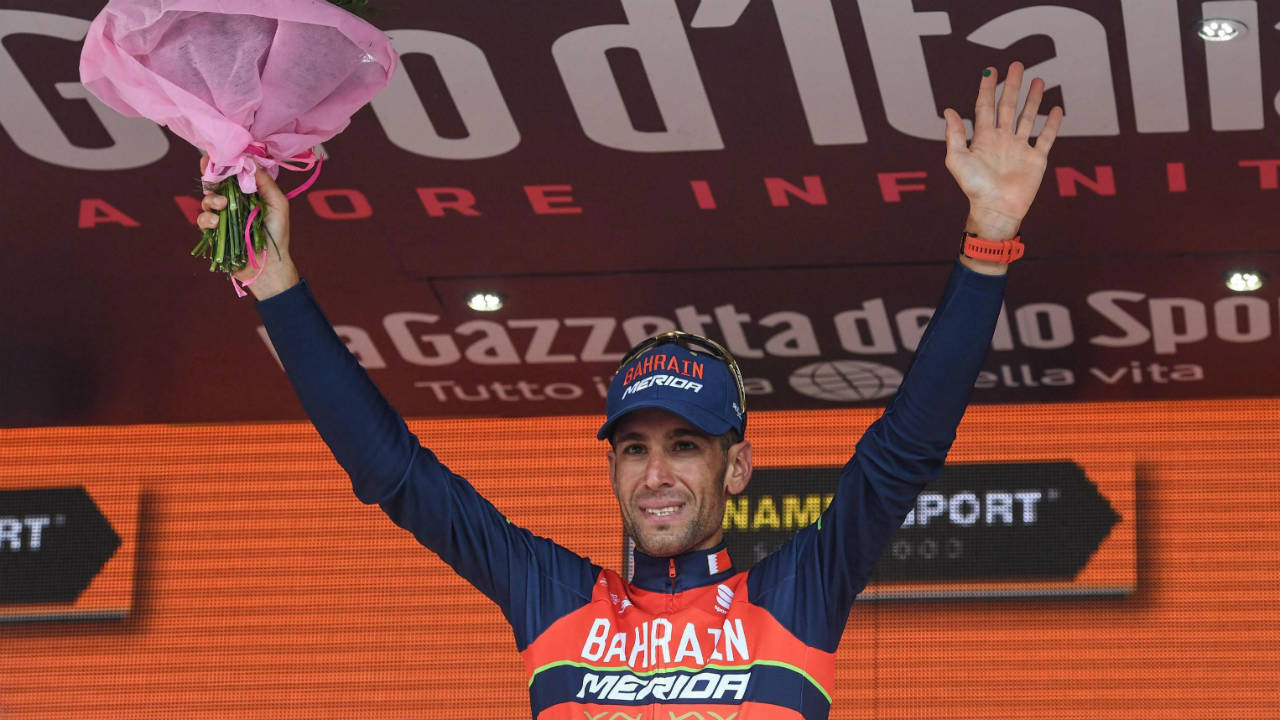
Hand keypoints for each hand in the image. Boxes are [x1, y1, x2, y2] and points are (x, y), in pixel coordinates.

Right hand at [197, 156, 298, 298]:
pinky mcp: (214, 233)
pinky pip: (203, 220)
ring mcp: (224, 218)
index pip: (233, 175)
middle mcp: (235, 204)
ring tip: (221, 205)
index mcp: (250, 195)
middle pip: (216, 184)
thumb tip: (249, 160)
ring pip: (207, 200)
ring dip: (211, 199)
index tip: (214, 156)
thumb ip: (265, 182)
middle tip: (207, 170)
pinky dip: (207, 218)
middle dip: (209, 175)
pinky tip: (216, 222)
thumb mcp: (278, 204)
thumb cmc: (277, 235)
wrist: (268, 266)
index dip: (223, 165)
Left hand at [943, 62, 1062, 237]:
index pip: (985, 107)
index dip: (987, 89)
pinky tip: (1056, 109)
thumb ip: (955, 135)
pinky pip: (1046, 138)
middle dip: (1012, 86)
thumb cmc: (974, 187)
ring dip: (1033, 99)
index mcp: (983, 138)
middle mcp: (1002, 140)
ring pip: (1027, 117)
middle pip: (1008, 106)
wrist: (996, 209)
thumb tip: (949, 110)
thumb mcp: (957, 159)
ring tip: (1038, 80)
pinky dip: (1052, 124)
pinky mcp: (1036, 159)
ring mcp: (1020, 148)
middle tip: (1017, 65)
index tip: (990, 70)